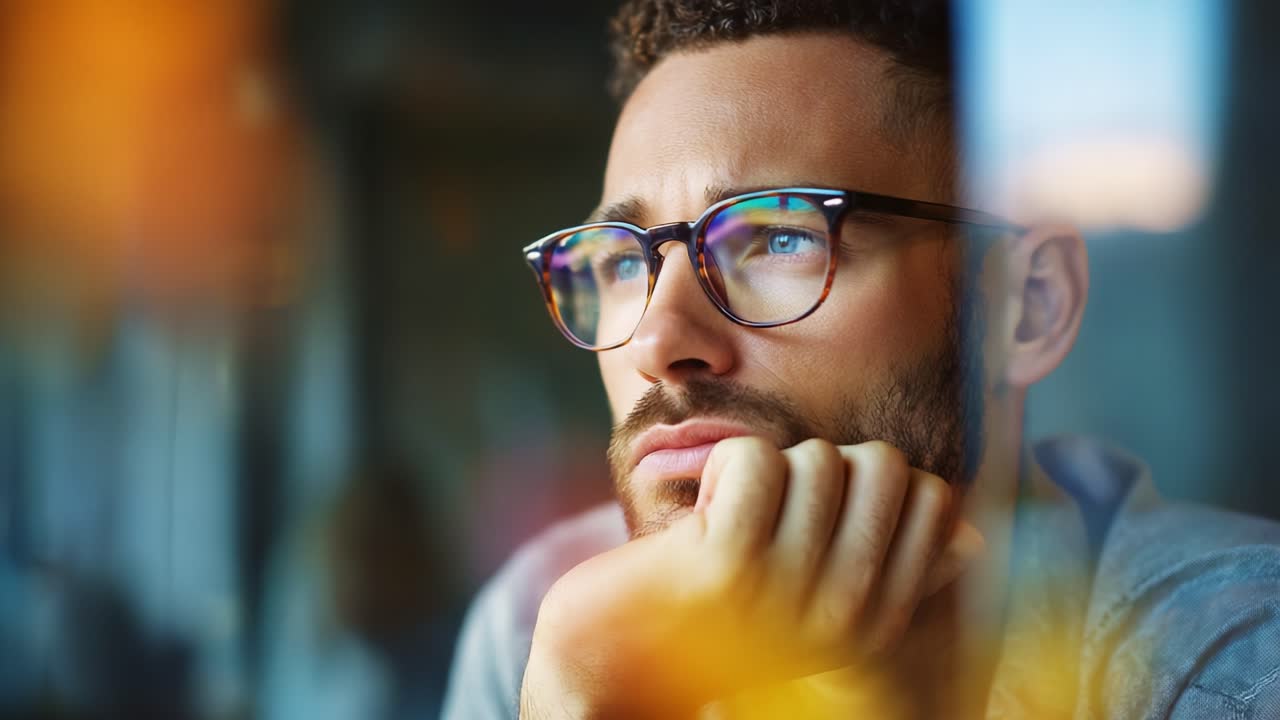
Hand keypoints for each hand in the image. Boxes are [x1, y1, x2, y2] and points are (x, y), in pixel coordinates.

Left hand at [519, 438, 984, 718]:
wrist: (611, 661)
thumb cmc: (712, 613)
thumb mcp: (811, 600)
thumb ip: (889, 568)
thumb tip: (968, 537)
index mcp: (874, 621)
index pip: (934, 500)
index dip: (873, 482)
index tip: (817, 515)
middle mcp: (844, 616)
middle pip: (882, 465)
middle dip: (821, 466)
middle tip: (770, 510)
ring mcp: (787, 592)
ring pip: (816, 458)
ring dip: (767, 469)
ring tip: (730, 519)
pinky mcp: (727, 566)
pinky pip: (755, 459)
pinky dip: (725, 467)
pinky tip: (704, 513)